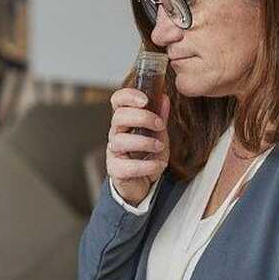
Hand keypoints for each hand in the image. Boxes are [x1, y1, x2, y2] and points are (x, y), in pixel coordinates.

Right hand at [106, 88, 169, 204]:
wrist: (142, 183)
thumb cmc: (147, 155)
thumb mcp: (158, 134)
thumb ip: (160, 117)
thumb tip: (164, 98)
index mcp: (125, 120)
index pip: (117, 101)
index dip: (129, 96)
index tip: (145, 100)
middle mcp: (116, 134)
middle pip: (118, 117)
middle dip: (142, 118)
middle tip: (159, 125)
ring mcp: (114, 152)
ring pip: (121, 141)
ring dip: (145, 142)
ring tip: (159, 146)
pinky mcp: (116, 170)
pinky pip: (128, 166)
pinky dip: (146, 165)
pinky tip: (157, 165)